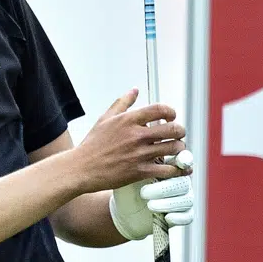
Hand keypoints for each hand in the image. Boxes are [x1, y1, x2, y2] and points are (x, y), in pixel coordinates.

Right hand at [71, 89, 186, 194]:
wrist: (82, 168)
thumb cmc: (93, 144)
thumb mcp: (105, 118)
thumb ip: (123, 102)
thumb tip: (135, 90)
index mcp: (129, 120)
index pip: (160, 109)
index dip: (172, 112)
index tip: (172, 117)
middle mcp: (136, 135)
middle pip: (172, 129)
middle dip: (180, 131)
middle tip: (178, 135)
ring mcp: (139, 154)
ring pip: (173, 148)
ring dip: (180, 149)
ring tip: (177, 150)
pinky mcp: (140, 171)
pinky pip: (166, 170)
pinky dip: (176, 170)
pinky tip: (177, 168)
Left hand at [110, 150, 195, 240]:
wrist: (124, 208)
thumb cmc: (125, 184)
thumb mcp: (127, 169)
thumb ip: (135, 155)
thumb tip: (138, 139)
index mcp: (170, 164)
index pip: (183, 159)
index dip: (184, 159)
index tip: (178, 161)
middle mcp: (179, 179)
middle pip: (184, 180)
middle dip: (167, 186)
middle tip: (145, 191)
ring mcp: (182, 197)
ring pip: (186, 198)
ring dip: (168, 203)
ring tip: (149, 205)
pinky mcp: (182, 214)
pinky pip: (188, 215)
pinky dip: (178, 216)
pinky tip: (167, 216)